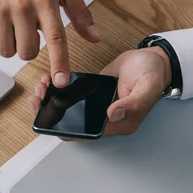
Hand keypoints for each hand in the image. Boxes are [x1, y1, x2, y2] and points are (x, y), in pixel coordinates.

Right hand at [0, 0, 100, 87]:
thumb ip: (80, 13)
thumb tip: (95, 38)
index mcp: (46, 0)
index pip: (56, 38)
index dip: (59, 63)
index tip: (60, 81)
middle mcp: (22, 6)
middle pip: (28, 52)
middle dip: (30, 48)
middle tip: (29, 31)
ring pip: (8, 51)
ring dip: (12, 45)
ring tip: (14, 25)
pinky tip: (0, 21)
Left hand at [29, 47, 171, 135]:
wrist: (152, 59)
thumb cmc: (153, 74)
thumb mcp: (147, 86)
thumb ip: (133, 103)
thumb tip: (113, 115)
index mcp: (119, 124)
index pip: (86, 134)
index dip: (65, 128)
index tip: (48, 113)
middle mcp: (106, 118)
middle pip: (73, 123)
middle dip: (51, 112)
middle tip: (39, 97)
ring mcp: (97, 106)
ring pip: (69, 110)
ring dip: (51, 100)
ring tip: (41, 87)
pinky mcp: (91, 93)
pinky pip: (71, 96)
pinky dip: (57, 90)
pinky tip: (48, 81)